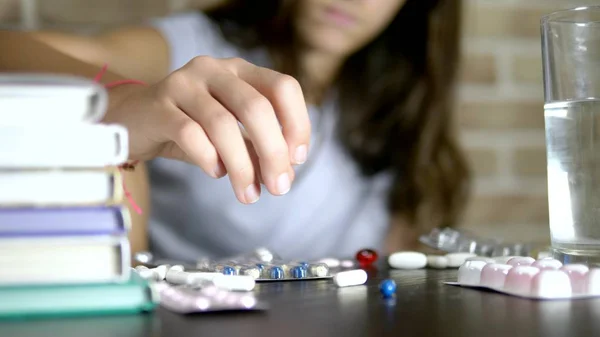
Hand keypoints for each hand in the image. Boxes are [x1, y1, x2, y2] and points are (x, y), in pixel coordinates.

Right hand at [106, 56, 310, 203]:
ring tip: (248, 194)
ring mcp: (184, 83)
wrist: (133, 120)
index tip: (297, 159)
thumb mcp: (229, 135)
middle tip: (279, 187)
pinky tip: (215, 173)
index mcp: (240, 71)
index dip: (297, 123)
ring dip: (242, 166)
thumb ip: (256, 148)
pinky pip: (190, 133)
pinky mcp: (159, 105)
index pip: (283, 87)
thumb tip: (284, 175)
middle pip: (256, 107)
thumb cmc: (189, 127)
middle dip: (273, 152)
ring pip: (223, 124)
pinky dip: (208, 158)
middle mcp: (214, 69)